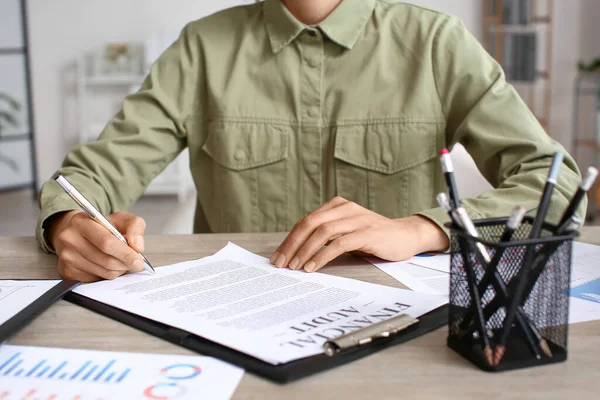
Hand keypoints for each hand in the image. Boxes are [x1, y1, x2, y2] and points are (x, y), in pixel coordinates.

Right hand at [48, 210, 146, 281]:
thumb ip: (134, 226)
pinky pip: (97, 280)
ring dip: (119, 270)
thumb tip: (138, 247)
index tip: (138, 261)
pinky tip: (108, 265)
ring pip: (104, 272)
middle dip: (126, 264)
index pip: (107, 242)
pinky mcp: (68, 272)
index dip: (125, 253)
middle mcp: (70, 239)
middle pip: (106, 260)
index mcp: (81, 222)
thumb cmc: (101, 226)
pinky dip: (108, 275)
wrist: (76, 233)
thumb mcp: (120, 218)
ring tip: (121, 261)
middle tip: (135, 263)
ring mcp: (67, 257)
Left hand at [270, 197, 448, 272]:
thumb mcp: (346, 231)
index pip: (306, 221)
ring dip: (305, 251)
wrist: (405, 236)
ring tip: (295, 267)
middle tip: (281, 263)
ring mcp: (356, 219)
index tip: (278, 257)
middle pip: (309, 224)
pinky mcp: (367, 233)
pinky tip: (313, 267)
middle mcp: (344, 208)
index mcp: (336, 206)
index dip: (289, 239)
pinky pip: (339, 243)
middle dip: (292, 245)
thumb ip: (327, 235)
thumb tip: (297, 252)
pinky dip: (322, 256)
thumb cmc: (373, 237)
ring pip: (322, 232)